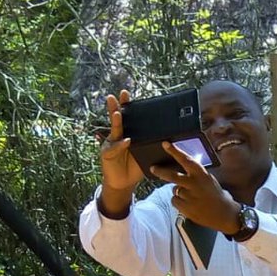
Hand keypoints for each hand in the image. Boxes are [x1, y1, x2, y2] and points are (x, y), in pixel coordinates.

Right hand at [98, 90, 143, 212]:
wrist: (124, 182)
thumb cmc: (135, 166)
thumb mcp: (146, 153)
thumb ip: (152, 145)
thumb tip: (169, 138)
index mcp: (128, 133)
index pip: (128, 117)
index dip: (126, 105)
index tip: (126, 93)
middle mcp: (118, 135)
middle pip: (117, 118)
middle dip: (117, 106)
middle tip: (118, 95)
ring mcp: (111, 143)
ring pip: (113, 129)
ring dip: (116, 121)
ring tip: (118, 113)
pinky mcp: (107, 153)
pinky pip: (114, 147)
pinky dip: (120, 145)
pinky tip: (126, 141)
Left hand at [153, 142, 243, 233]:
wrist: (224, 214)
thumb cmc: (216, 195)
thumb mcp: (209, 180)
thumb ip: (195, 175)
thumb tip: (181, 169)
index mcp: (201, 174)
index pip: (185, 159)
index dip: (174, 151)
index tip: (165, 144)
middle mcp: (194, 183)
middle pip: (171, 175)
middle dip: (160, 171)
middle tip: (153, 168)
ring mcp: (189, 196)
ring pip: (174, 190)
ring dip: (179, 192)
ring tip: (191, 197)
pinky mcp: (185, 208)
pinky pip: (174, 201)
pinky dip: (179, 202)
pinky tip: (190, 205)